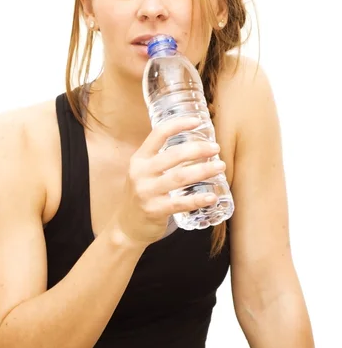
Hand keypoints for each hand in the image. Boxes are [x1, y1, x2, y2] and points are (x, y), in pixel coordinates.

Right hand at [110, 116, 224, 246]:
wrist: (126, 226)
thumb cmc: (142, 195)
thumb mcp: (144, 173)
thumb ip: (162, 160)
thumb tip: (195, 147)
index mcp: (139, 159)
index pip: (158, 134)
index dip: (178, 125)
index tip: (197, 121)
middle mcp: (141, 173)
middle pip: (174, 155)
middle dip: (198, 149)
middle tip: (216, 148)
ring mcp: (146, 192)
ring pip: (180, 177)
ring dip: (204, 170)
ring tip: (220, 167)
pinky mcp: (154, 210)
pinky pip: (180, 203)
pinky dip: (198, 199)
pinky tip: (212, 197)